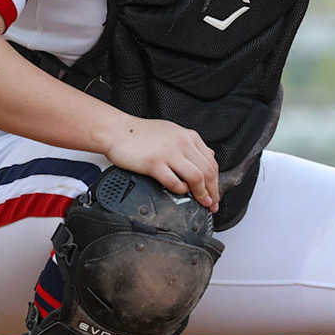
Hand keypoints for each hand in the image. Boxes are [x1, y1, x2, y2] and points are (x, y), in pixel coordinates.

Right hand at [98, 115, 219, 211]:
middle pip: (208, 171)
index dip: (217, 182)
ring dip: (201, 193)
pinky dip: (180, 190)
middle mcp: (182, 143)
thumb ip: (191, 144)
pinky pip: (174, 182)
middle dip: (213, 192)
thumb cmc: (141, 133)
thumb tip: (209, 156)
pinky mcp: (154, 163)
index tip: (215, 193)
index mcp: (189, 136)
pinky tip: (180, 192)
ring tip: (201, 202)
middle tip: (212, 203)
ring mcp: (168, 153)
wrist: (117, 131)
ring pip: (196, 177)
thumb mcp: (173, 131)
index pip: (211, 162)